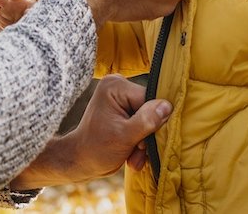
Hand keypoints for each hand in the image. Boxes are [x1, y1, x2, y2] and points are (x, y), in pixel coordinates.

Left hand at [9, 75, 172, 188]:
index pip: (148, 100)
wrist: (80, 162)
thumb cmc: (96, 150)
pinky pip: (142, 122)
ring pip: (148, 119)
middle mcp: (118, 86)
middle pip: (149, 109)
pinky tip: (131, 154)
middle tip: (137, 152)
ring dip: (144, 141)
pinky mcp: (124, 109)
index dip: (151, 122)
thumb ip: (146, 121)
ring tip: (133, 157)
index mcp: (115, 86)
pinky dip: (139, 140)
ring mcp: (121, 97)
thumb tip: (167, 106)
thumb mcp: (124, 137)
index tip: (143, 142)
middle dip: (146, 135)